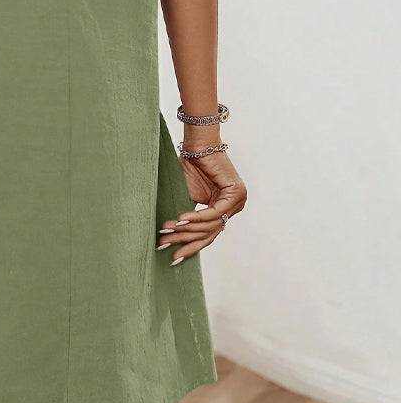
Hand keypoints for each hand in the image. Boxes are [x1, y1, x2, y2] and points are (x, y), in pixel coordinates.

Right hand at [157, 148, 246, 265]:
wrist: (197, 144)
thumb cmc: (190, 166)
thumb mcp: (188, 197)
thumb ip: (189, 217)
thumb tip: (174, 238)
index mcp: (225, 208)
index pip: (209, 235)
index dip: (190, 246)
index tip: (174, 257)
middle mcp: (235, 206)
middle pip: (210, 233)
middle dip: (185, 241)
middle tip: (164, 244)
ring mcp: (238, 201)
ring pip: (211, 225)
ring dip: (187, 229)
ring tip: (168, 229)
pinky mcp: (235, 193)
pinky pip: (214, 213)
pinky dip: (196, 218)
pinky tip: (181, 220)